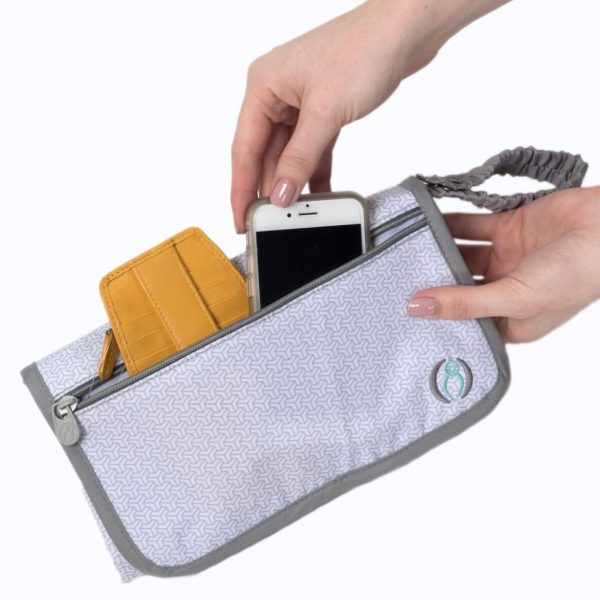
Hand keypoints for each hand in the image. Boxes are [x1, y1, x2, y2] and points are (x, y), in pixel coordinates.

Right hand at [230, 0, 506, 232]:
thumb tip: (281, 194)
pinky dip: (315, 169)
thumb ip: (300, 158)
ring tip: (295, 214)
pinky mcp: (324, 108)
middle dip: (270, 189)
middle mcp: (277, 94)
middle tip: (270, 224)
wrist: (406, 28)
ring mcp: (301, 102)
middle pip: (265, 154)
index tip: (241, 220)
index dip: (242, 189)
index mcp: (263, 86)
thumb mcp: (325, 112)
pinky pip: (312, 148)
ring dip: (294, 182)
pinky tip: (318, 192)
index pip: (244, 149)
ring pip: (289, 153)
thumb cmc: (364, 49)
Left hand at [407, 186, 599, 341]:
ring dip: (434, 250)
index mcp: (508, 320)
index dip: (435, 319)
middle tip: (391, 280)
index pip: (461, 322)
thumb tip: (417, 307)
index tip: (401, 317)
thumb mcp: (516, 297)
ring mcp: (504, 258)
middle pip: (454, 286)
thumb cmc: (578, 274)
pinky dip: (448, 222)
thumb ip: (464, 302)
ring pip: (458, 254)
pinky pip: (468, 226)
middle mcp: (503, 290)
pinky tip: (422, 221)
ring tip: (400, 249)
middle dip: (429, 283)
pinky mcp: (506, 228)